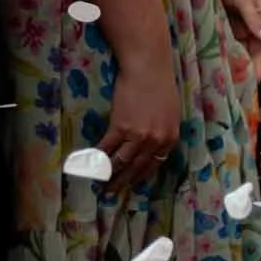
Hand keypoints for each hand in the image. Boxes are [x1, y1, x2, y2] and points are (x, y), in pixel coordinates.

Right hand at [97, 56, 180, 189]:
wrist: (148, 68)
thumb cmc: (160, 86)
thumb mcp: (170, 113)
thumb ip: (163, 131)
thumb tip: (152, 145)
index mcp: (170, 137)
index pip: (154, 164)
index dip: (141, 176)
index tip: (132, 183)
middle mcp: (156, 140)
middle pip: (137, 167)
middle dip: (123, 181)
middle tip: (112, 191)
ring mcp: (138, 135)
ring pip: (121, 162)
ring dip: (109, 175)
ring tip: (100, 184)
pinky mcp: (120, 127)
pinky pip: (106, 149)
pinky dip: (96, 159)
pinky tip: (89, 165)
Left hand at [214, 0, 260, 83]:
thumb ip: (252, 16)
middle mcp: (251, 23)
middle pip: (259, 48)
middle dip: (259, 64)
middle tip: (253, 82)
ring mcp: (236, 26)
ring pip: (244, 49)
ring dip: (245, 64)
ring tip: (241, 80)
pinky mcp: (222, 28)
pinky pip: (229, 46)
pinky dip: (230, 57)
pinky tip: (228, 68)